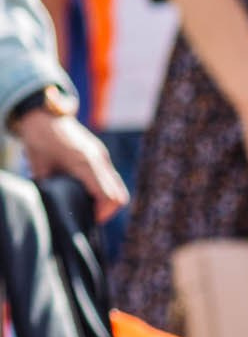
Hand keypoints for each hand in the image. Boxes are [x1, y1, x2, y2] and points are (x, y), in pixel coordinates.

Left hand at [13, 109, 128, 214]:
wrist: (43, 116)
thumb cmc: (39, 141)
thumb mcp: (41, 168)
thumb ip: (53, 187)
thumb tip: (57, 206)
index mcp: (85, 163)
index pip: (107, 196)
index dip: (101, 213)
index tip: (88, 220)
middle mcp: (99, 159)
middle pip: (119, 195)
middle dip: (107, 210)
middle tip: (90, 218)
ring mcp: (102, 156)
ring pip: (117, 186)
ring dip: (107, 200)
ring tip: (89, 207)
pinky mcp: (100, 154)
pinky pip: (110, 177)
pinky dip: (104, 189)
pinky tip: (88, 192)